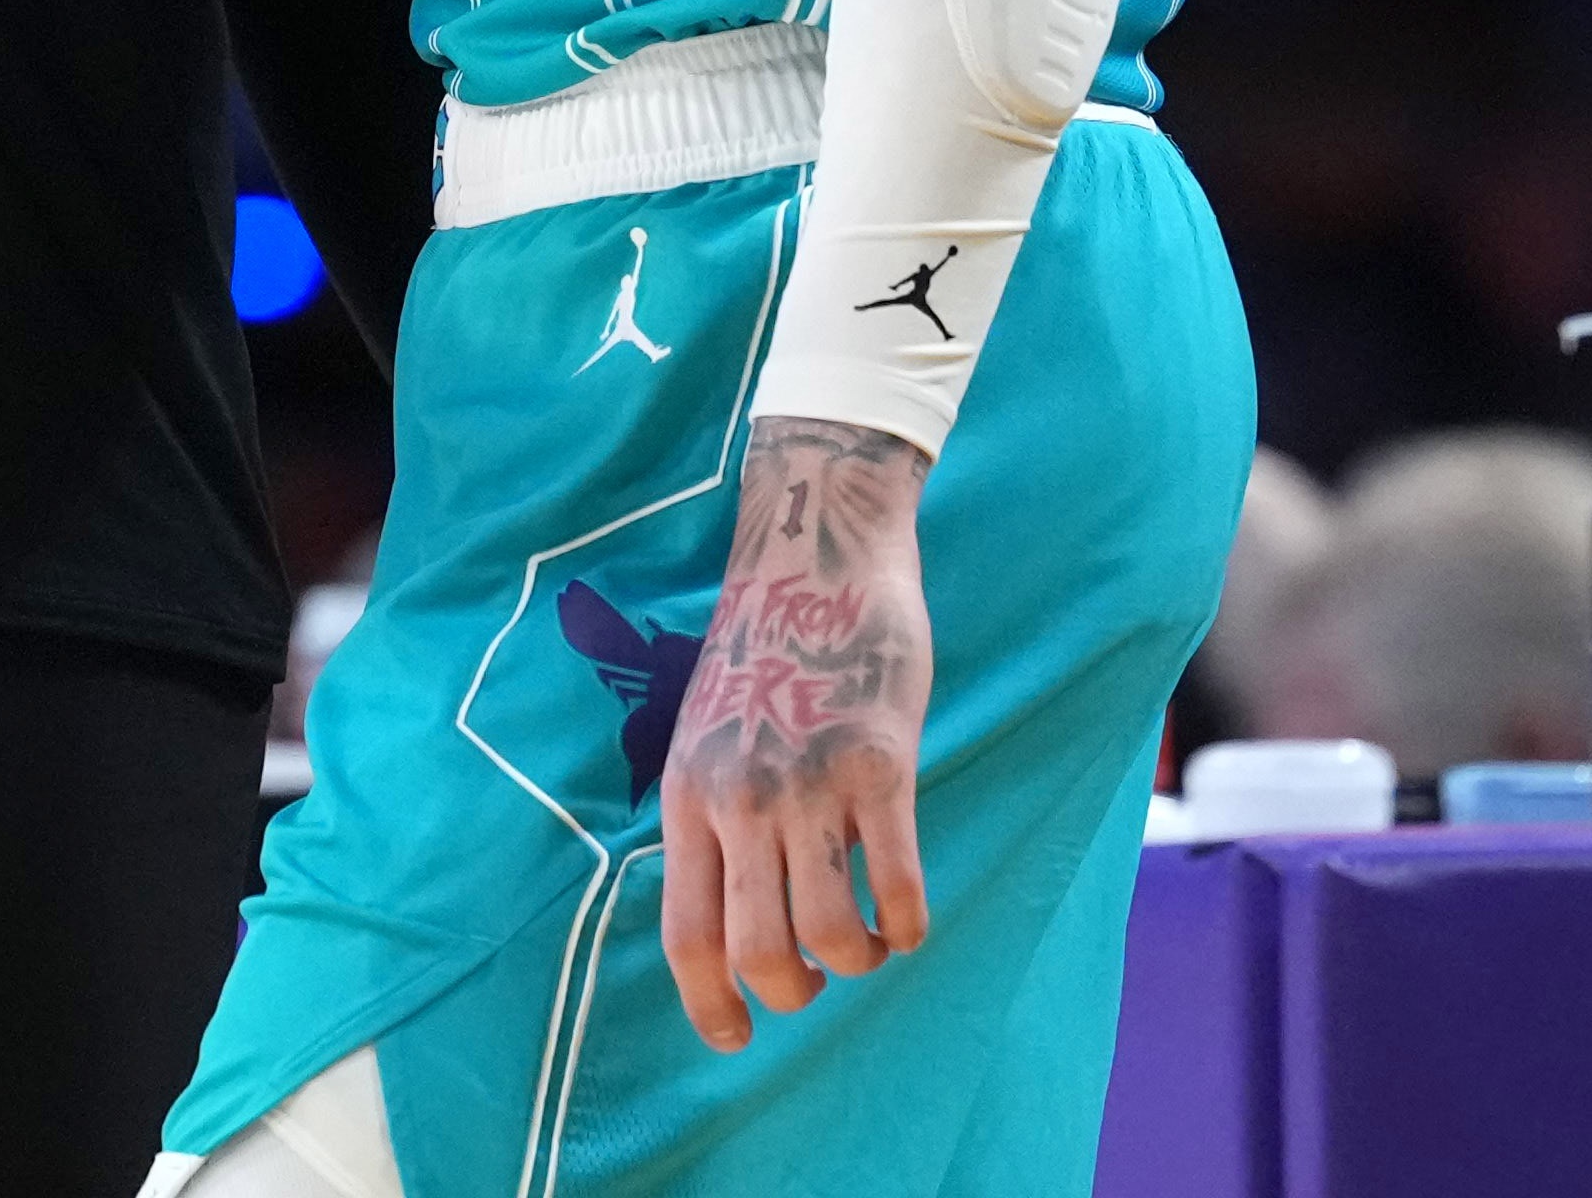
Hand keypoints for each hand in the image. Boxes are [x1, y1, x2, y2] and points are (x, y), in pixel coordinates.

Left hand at [656, 415, 933, 1050]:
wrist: (814, 550)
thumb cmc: (767, 646)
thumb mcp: (703, 732)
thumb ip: (710, 813)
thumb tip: (722, 905)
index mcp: (688, 795)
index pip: (683, 933)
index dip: (709, 1003)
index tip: (735, 1041)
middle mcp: (739, 798)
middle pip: (757, 951)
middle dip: (793, 992)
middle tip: (819, 977)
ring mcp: (810, 784)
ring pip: (829, 933)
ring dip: (857, 962)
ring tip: (869, 944)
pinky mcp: (881, 765)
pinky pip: (897, 884)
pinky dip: (907, 925)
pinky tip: (908, 918)